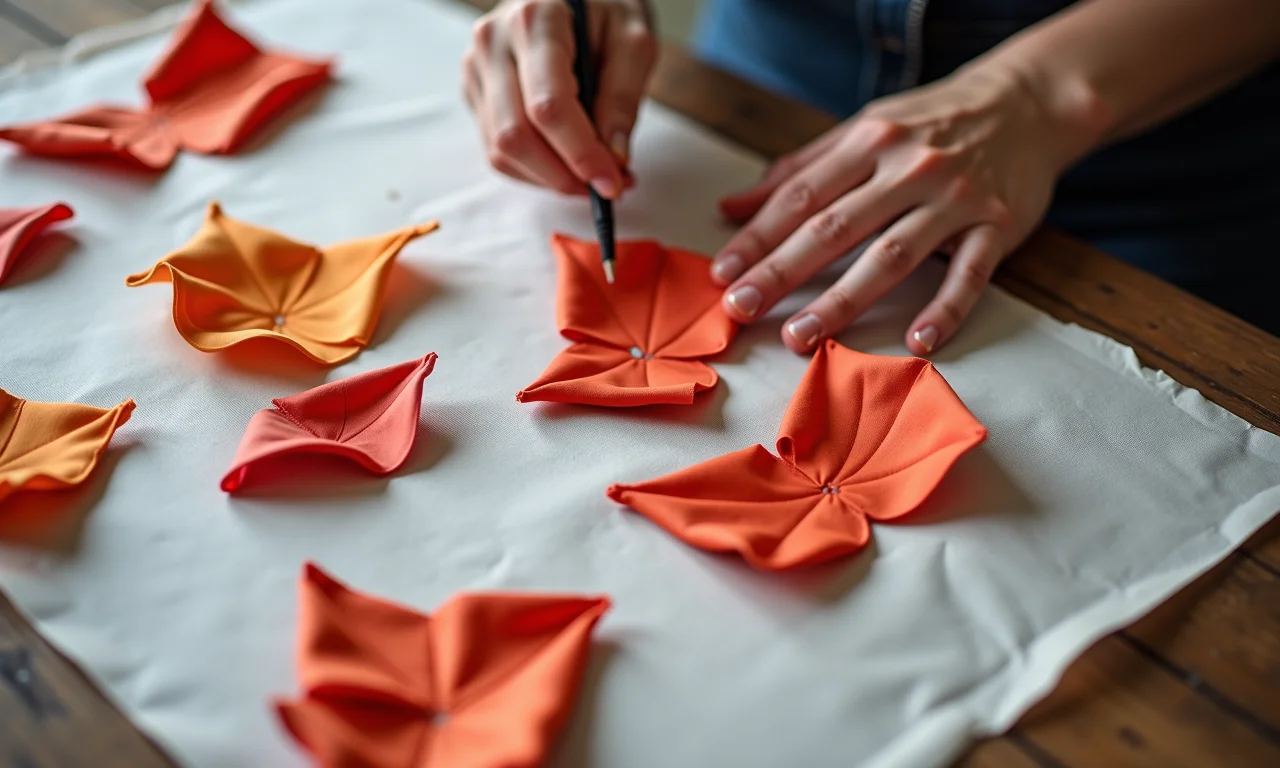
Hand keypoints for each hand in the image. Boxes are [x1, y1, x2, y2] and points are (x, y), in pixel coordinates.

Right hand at [462, 0, 655, 197]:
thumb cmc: (605, 11)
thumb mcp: (634, 40)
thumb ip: (624, 97)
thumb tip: (613, 158)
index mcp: (536, 21)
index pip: (548, 106)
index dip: (581, 154)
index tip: (611, 183)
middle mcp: (494, 43)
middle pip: (516, 136)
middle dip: (563, 176)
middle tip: (606, 188)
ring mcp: (476, 69)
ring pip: (501, 151)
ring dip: (550, 179)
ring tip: (591, 177)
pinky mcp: (475, 93)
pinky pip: (497, 151)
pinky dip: (535, 171)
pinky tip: (566, 164)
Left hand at [710, 64, 1082, 355]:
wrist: (1028, 102)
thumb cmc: (931, 122)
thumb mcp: (863, 128)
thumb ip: (799, 170)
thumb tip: (732, 208)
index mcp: (868, 141)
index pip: (801, 195)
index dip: (758, 237)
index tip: (722, 274)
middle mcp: (908, 168)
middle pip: (834, 227)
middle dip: (781, 272)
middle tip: (741, 309)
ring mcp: (956, 197)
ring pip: (891, 255)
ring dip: (843, 300)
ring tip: (802, 337)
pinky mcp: (998, 225)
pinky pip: (969, 274)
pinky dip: (945, 309)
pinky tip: (918, 341)